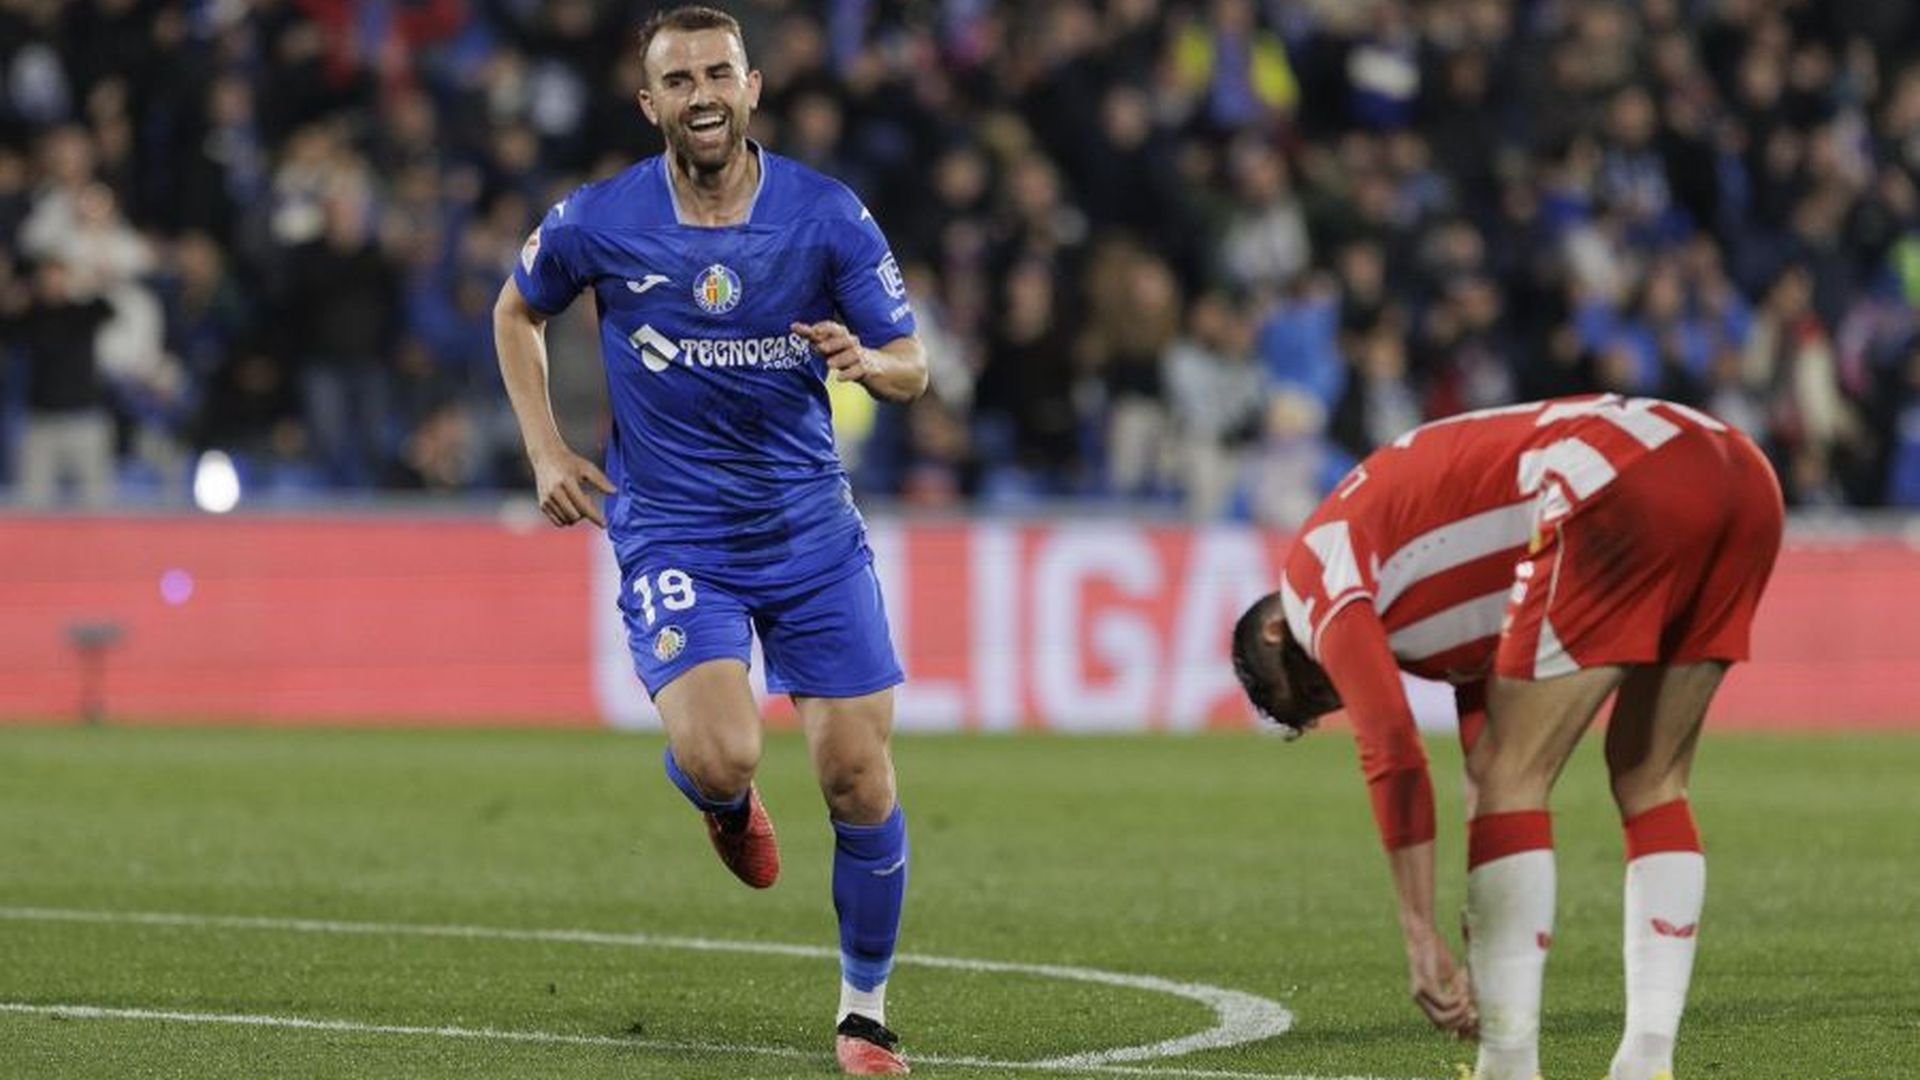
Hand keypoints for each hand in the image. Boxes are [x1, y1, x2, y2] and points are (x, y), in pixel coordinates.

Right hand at [530, 446, 613, 528]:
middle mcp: (554, 492)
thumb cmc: (570, 462)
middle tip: (588, 499)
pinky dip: (566, 519)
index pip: (583, 506)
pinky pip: (558, 522)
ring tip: (577, 501)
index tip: (605, 524)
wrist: (546, 457)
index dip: (595, 517)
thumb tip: (614, 492)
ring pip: (566, 521)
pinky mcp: (542, 505)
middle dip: (585, 514)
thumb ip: (601, 480)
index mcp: (567, 482)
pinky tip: (570, 507)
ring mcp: (546, 499)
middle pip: (575, 516)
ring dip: (576, 516)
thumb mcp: (587, 468)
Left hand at [791, 320, 873, 382]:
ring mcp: (863, 358)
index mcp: (845, 339)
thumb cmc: (854, 361)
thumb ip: (820, 345)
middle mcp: (854, 346)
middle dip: (832, 342)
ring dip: (841, 358)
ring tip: (829, 364)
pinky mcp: (870, 370)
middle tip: (819, 347)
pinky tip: (840, 378)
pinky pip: (861, 370)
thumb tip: (801, 334)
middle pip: (845, 340)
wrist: (883, 372)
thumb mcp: (837, 352)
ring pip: (853, 355)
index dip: (824, 328)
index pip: (835, 329)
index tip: (811, 330)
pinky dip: (850, 374)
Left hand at [1406, 924, 1476, 1038]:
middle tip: (1473, 1011)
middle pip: (1442, 1026)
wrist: (1422, 934)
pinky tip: (1463, 993)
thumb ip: (1459, 993)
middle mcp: (1420, 1000)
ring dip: (1459, 1013)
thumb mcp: (1452, 977)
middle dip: (1461, 1022)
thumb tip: (1474, 1012)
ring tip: (1468, 1000)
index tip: (1474, 1018)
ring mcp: (1419, 994)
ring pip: (1441, 1019)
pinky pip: (1443, 1003)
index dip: (1459, 1025)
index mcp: (1425, 999)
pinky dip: (1456, 1001)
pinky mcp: (1424, 985)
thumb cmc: (1437, 953)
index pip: (1442, 1024)